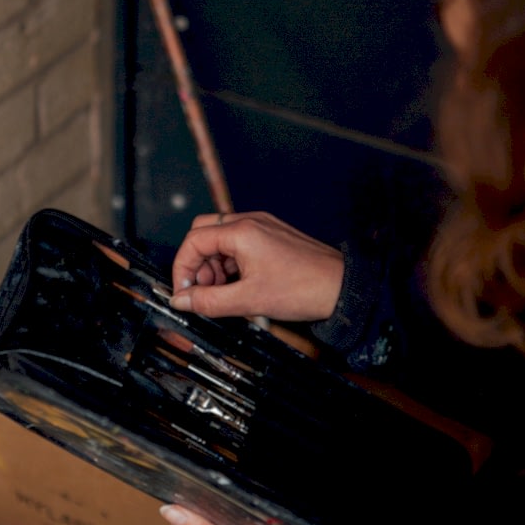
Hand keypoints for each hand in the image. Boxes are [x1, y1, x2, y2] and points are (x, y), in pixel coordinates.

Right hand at [170, 211, 343, 320]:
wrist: (342, 288)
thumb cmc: (304, 288)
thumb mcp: (249, 300)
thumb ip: (209, 301)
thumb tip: (182, 301)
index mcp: (242, 232)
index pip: (193, 241)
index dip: (183, 268)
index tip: (184, 292)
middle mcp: (250, 223)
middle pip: (204, 233)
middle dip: (197, 264)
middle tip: (203, 291)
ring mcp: (262, 227)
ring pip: (221, 239)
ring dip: (214, 265)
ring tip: (224, 292)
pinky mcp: (272, 236)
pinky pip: (239, 243)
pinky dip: (231, 263)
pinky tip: (239, 285)